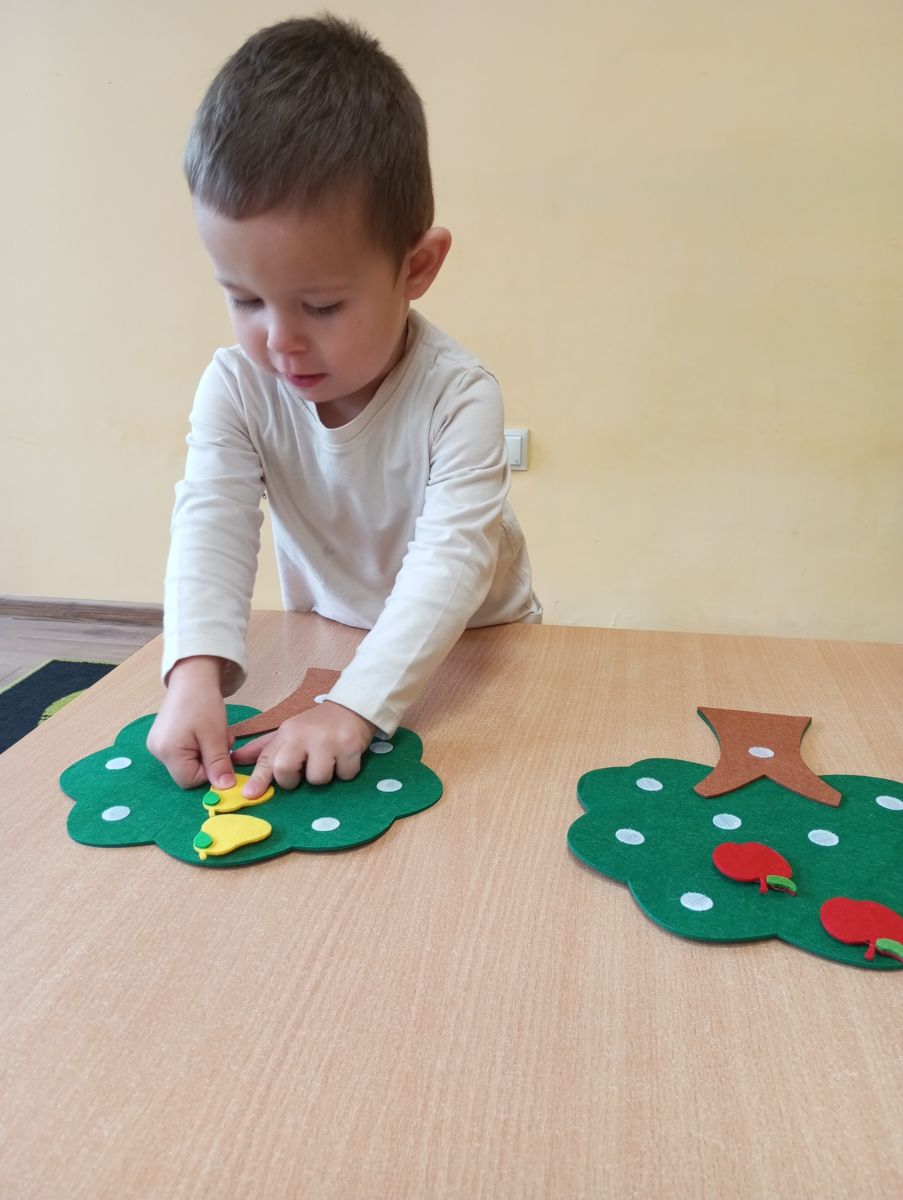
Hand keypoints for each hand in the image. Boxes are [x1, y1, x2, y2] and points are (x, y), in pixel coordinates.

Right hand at [146, 656, 235, 789]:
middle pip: (188, 771)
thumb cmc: (203, 703)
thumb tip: (224, 788)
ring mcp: (158, 743)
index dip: (209, 771)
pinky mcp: (163, 737)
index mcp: (167, 752)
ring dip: (206, 751)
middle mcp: (157, 750)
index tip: (221, 754)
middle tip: (220, 740)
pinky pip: (184, 751)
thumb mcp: (215, 736)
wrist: (192, 676)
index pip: (190, 780)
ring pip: (188, 761)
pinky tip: (205, 730)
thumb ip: (218, 764)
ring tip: (214, 732)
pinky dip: (199, 744)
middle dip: (209, 759)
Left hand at [231, 701, 375, 796]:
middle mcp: (304, 735)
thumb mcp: (288, 732)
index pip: (268, 758)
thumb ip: (263, 748)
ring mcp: (328, 741)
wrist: (352, 707)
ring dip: (325, 775)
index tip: (250, 795)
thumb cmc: (316, 725)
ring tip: (329, 759)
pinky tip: (345, 756)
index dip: (258, 779)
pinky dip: (346, 771)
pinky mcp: (350, 746)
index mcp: (287, 733)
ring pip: (318, 779)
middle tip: (304, 770)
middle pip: (286, 771)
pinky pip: (344, 775)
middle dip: (293, 780)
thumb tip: (235, 759)